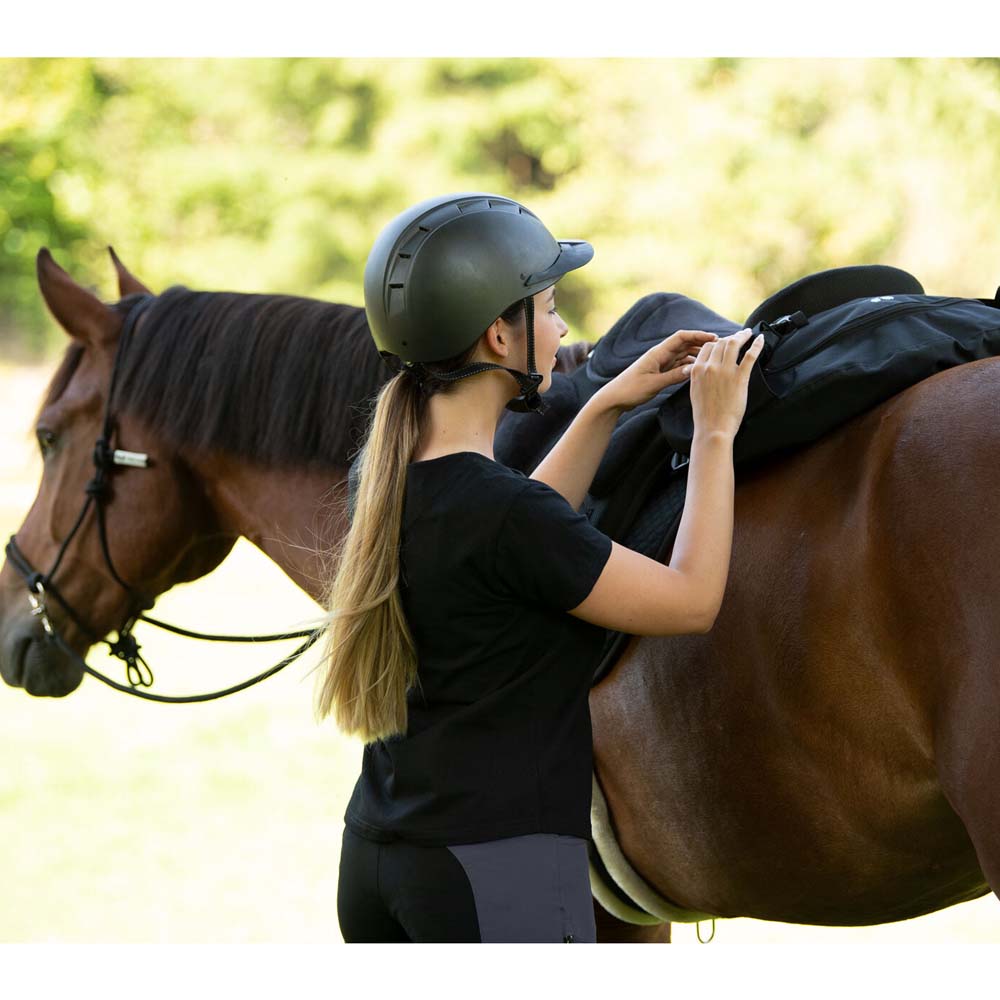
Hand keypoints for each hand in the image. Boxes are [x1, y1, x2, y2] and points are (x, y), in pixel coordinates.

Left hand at [595, 329, 720, 414]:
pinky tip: (700, 369)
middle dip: (702, 344)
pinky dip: (689, 366)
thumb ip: (673, 376)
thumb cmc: (629, 390)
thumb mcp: (653, 384)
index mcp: (657, 353)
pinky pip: (678, 365)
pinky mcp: (659, 373)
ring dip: (697, 355)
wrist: (614, 399)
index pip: (681, 337)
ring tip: (714, 357)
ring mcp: (660, 364)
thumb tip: (694, 369)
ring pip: (683, 355)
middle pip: (685, 344)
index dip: (698, 335)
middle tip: (720, 347)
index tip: (714, 338)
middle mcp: (660, 355)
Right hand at [689, 328, 765, 438]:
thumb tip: (704, 369)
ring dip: (742, 336)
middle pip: (721, 343)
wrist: (713, 428)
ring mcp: (725, 371)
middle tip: (739, 335)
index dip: (717, 342)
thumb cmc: (704, 414)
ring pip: (734, 344)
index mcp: (697, 370)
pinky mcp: (740, 377)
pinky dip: (756, 345)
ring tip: (748, 333)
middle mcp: (710, 367)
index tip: (724, 342)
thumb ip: (699, 376)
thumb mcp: (694, 391)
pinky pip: (750, 355)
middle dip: (731, 337)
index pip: (707, 347)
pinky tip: (760, 339)